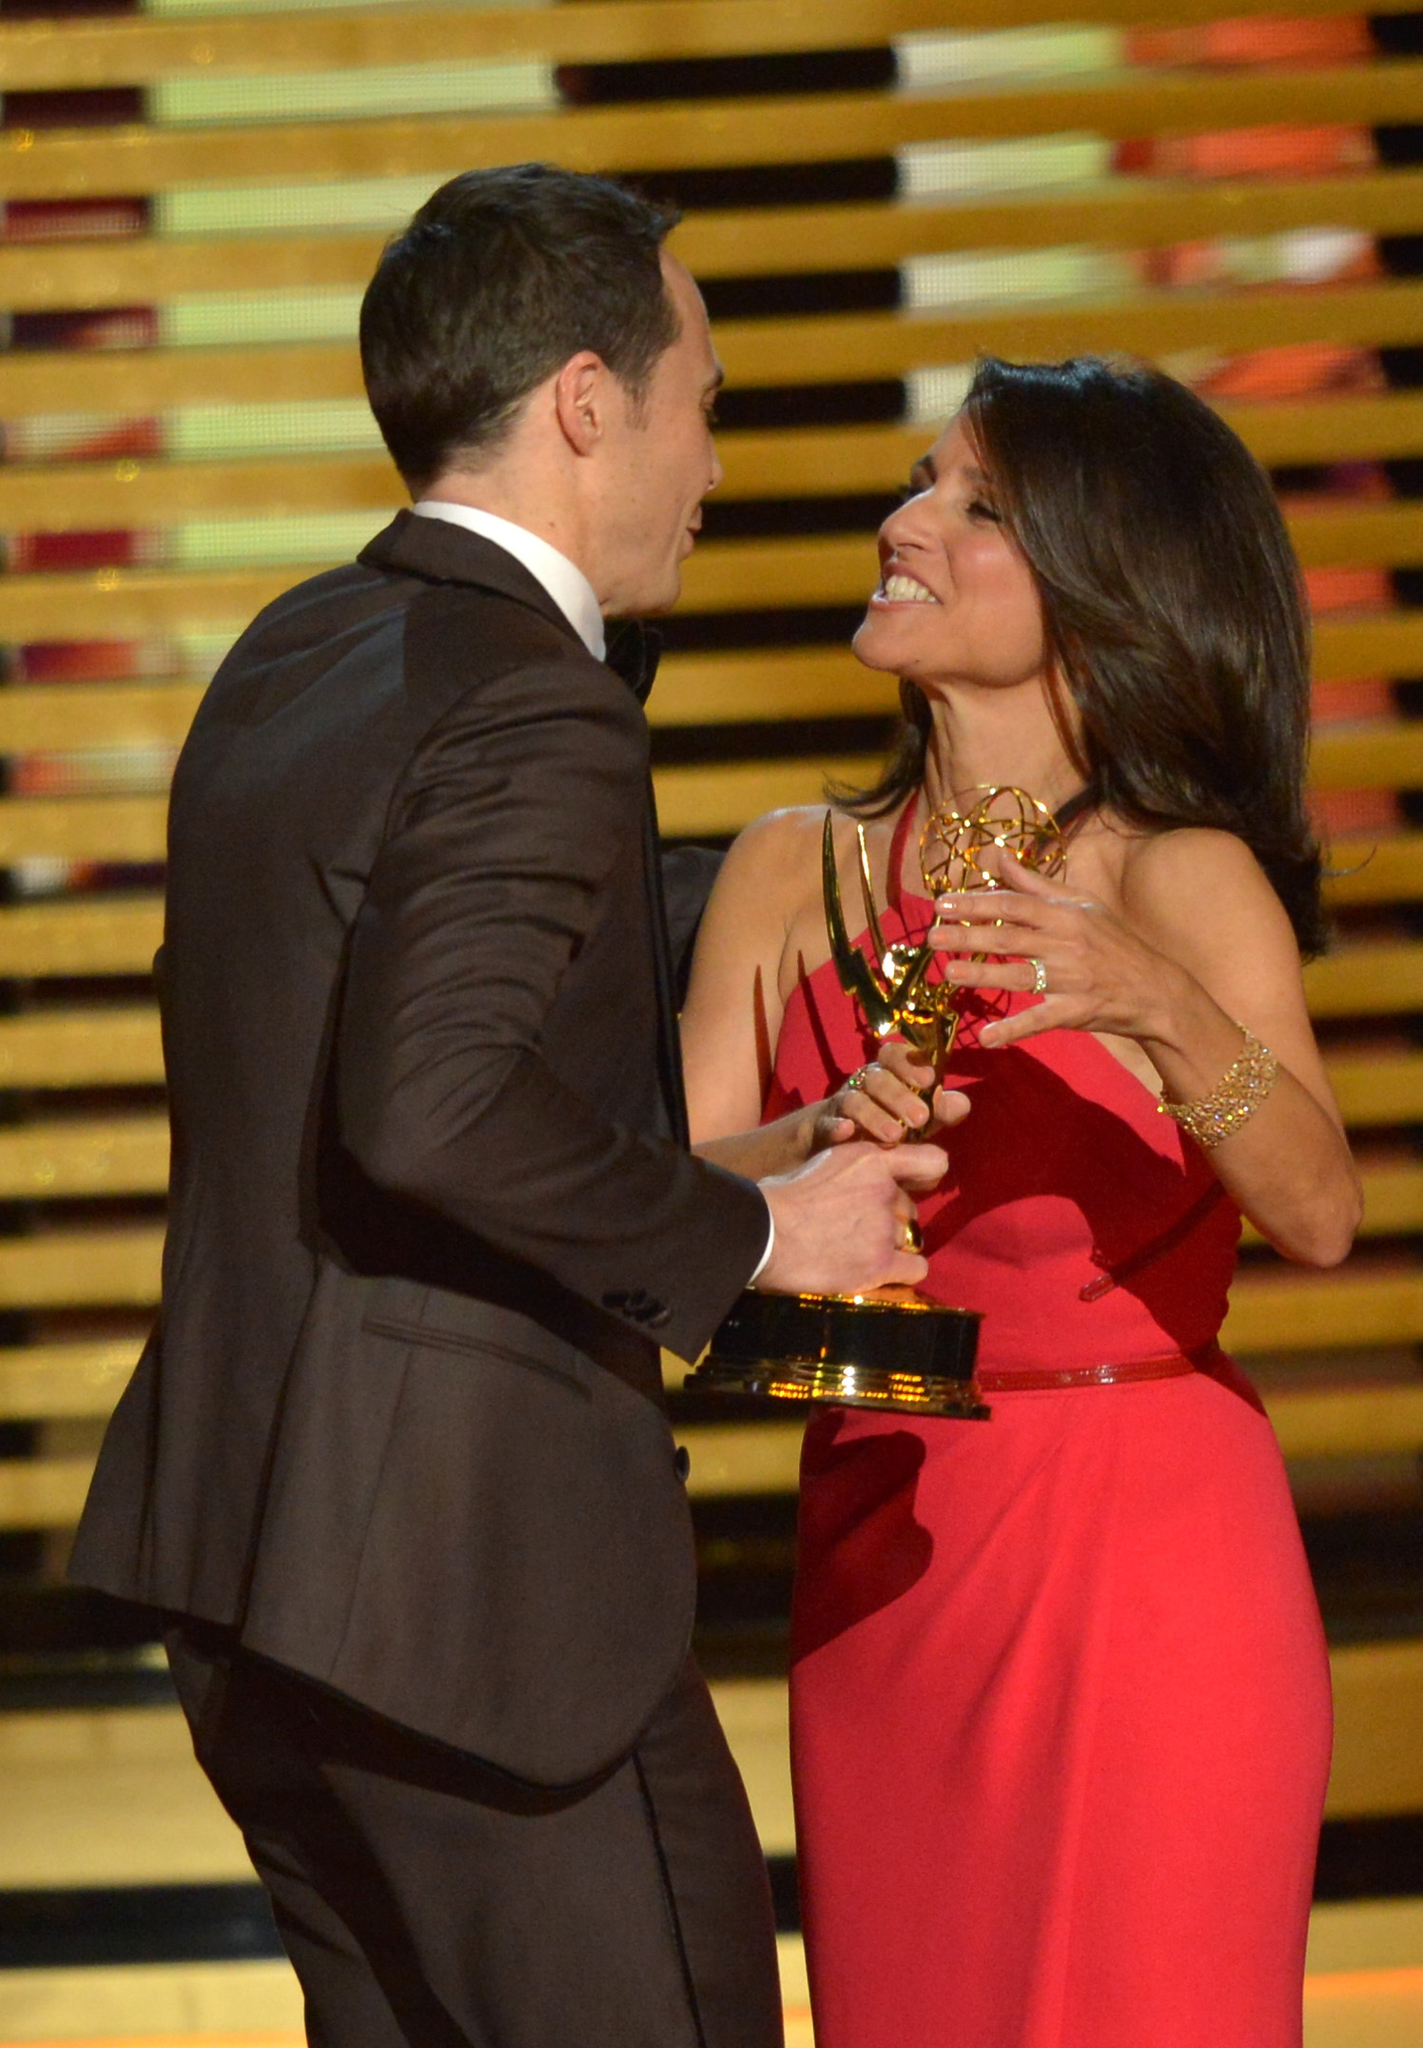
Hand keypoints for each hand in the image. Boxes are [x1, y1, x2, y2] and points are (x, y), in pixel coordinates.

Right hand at [756, 1139, 946, 1295]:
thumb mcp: (821, 1162)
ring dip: (890, 1245)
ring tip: (857, 1252)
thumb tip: (857, 1181)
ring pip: (910, 1238)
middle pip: (909, 1208)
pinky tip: (879, 1272)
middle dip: (890, 1218)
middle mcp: (885, 1189)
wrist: (763, 1233)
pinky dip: (902, 1272)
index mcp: (870, 1158)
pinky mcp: (881, 1262)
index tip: (913, 1185)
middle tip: (858, 1229)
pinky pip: (915, 1268)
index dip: (925, 1175)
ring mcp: (885, 1227)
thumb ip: (851, 1169)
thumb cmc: (778, 1199)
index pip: (931, 1161)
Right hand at [810, 1037, 970, 1149]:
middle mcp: (863, 1083)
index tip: (928, 1079)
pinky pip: (827, 1123)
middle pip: (878, 1079)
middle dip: (899, 1096)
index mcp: (887, 1074)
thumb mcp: (917, 1118)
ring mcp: (841, 1104)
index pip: (894, 1055)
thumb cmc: (888, 1123)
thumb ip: (940, 1111)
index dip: (910, 1062)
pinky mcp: (823, 1127)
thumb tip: (962, 1104)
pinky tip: (847, 1132)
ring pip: (854, 1100)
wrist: (838, 1144)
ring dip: (874, 1115)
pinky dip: (836, 1126)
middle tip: (920, 1118)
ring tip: (894, 1136)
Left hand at [929, 848, 1182, 1049]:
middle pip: (1008, 937)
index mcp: (1065, 914)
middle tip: (932, 936)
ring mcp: (1070, 978)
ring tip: (947, 973)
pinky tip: (986, 1037)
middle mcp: (1065, 943)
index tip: (941, 904)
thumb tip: (999, 857)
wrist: (1156, 989)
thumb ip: (1036, 883)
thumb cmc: (1115, 943)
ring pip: (1018, 975)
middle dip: (968, 935)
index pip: (1013, 904)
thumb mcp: (1082, 905)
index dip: (975, 903)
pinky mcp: (1075, 1011)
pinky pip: (1039, 1020)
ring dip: (981, 975)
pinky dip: (1013, 1029)